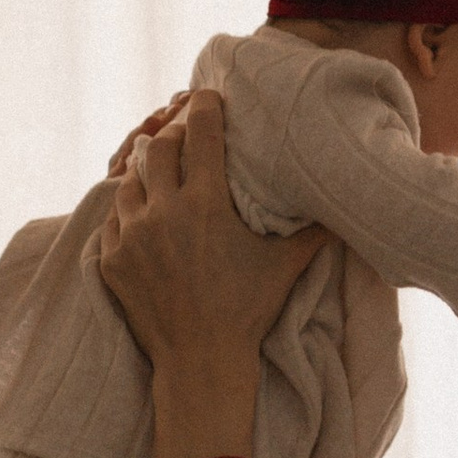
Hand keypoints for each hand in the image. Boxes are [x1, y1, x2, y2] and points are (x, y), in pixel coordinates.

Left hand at [100, 93, 326, 457]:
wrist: (200, 361)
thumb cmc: (247, 310)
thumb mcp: (285, 265)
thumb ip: (313, 229)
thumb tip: (346, 206)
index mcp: (206, 204)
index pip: (202, 134)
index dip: (205, 108)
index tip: (207, 96)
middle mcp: (164, 212)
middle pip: (158, 147)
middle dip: (173, 133)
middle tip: (185, 132)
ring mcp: (131, 236)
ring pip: (130, 180)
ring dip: (146, 171)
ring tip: (161, 170)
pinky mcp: (112, 260)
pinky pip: (114, 218)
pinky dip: (128, 209)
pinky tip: (143, 212)